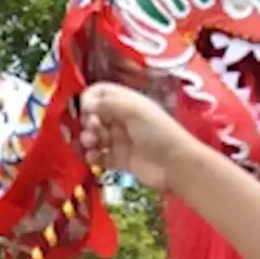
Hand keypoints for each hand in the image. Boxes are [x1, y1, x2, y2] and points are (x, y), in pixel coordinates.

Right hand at [77, 83, 193, 189]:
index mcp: (126, 102)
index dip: (89, 99)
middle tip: (92, 129)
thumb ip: (107, 103)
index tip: (84, 110)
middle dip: (87, 121)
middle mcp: (121, 119)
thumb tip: (84, 105)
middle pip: (93, 116)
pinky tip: (93, 157)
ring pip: (94, 136)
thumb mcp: (134, 110)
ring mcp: (120, 140)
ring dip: (87, 139)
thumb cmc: (157, 132)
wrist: (175, 164)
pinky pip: (99, 156)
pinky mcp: (119, 160)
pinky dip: (92, 156)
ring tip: (92, 144)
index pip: (100, 93)